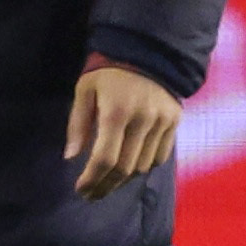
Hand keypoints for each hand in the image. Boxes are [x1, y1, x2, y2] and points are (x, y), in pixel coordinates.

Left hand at [67, 63, 181, 198]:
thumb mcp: (85, 90)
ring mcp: (162, 122)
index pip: (105, 158)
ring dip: (124, 180)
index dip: (92, 179)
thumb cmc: (108, 71)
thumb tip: (71, 157)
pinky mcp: (175, 122)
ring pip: (143, 166)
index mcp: (117, 112)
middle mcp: (143, 120)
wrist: (148, 51)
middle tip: (91, 194)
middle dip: (105, 185)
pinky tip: (129, 169)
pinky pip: (160, 156)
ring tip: (107, 183)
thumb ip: (78, 123)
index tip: (81, 189)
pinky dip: (144, 167)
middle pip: (125, 168)